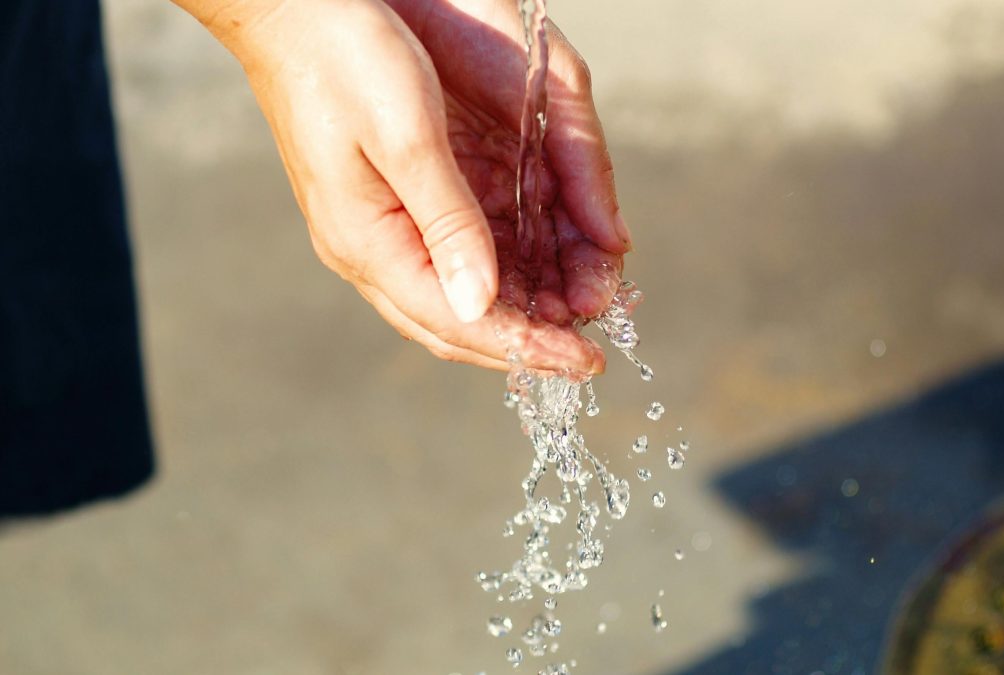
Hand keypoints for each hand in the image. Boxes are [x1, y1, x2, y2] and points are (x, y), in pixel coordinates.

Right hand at [183, 0, 630, 372]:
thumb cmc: (344, 59)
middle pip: (455, 325)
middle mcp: (369, 251)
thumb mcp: (407, 137)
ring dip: (516, 313)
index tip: (586, 362)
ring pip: (454, 299)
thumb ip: (448, 223)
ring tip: (574, 315)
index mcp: (368, 242)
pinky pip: (448, 262)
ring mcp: (374, 232)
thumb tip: (481, 305)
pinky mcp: (387, 209)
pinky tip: (536, 275)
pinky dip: (498, 276)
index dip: (526, 347)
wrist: (292, 11)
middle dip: (525, 343)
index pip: (457, 322)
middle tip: (587, 352)